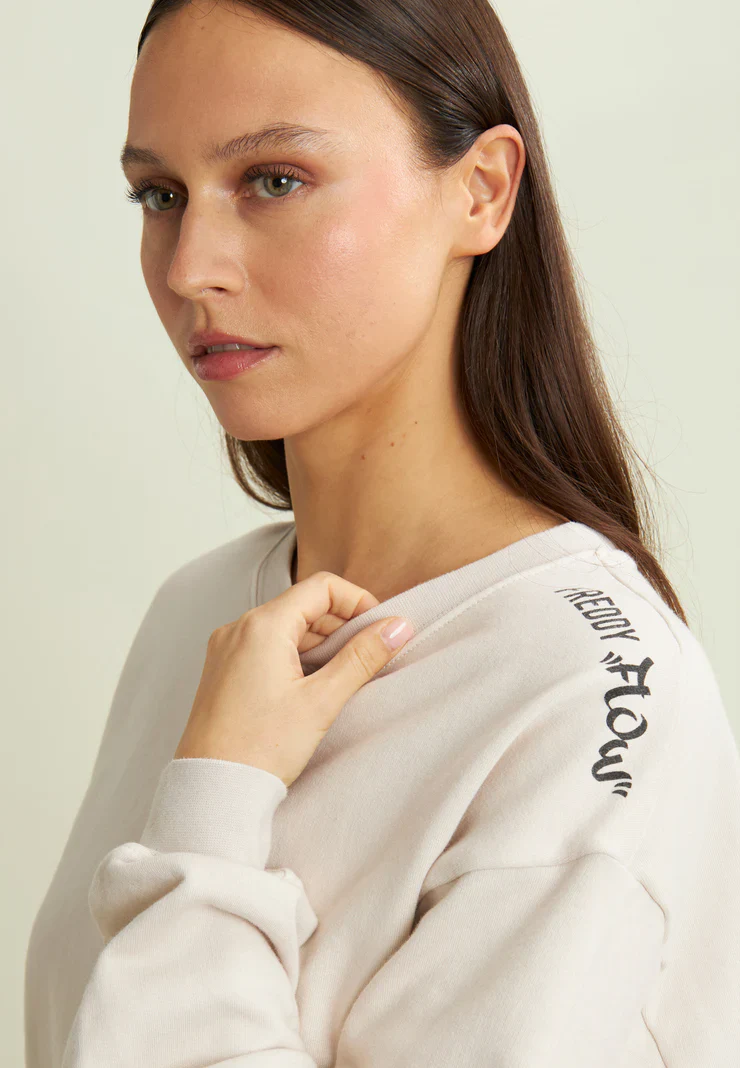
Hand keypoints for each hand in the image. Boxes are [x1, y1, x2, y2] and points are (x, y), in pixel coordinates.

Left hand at [173, 570, 414, 786]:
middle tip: (369, 655)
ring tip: (344, 676)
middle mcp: (239, 628)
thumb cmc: (260, 749)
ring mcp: (227, 648)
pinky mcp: (223, 670)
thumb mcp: (321, 701)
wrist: (211, 790)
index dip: (358, 601)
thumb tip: (399, 627)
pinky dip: (296, 655)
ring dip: (320, 642)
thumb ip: (363, 657)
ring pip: (286, 626)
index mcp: (262, 626)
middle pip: (303, 604)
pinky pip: (267, 646)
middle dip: (342, 624)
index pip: (322, 587)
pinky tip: (312, 686)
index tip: (380, 629)